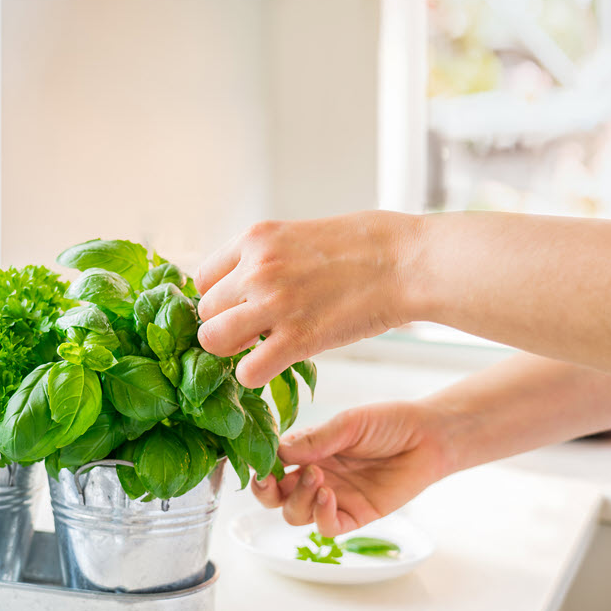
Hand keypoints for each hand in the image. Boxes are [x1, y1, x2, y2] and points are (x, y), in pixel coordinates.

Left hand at [195, 211, 421, 387]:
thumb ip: (267, 257)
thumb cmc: (365, 246)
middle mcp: (256, 269)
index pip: (202, 279)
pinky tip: (274, 366)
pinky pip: (247, 371)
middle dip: (225, 326)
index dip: (219, 299)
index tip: (239, 308)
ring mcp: (274, 304)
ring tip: (258, 349)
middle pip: (205, 312)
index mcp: (256, 239)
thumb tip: (245, 284)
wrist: (407, 261)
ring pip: (212, 341)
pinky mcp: (297, 339)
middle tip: (253, 332)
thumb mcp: (300, 234)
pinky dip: (254, 376)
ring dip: (231, 351)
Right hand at [252, 401, 458, 535]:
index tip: (259, 461)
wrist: (428, 437)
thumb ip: (314, 439)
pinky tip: (328, 496)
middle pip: (275, 497)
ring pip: (295, 514)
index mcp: (308, 451)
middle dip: (266, 491)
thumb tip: (278, 450)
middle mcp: (315, 476)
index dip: (260, 466)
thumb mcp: (347, 424)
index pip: (271, 464)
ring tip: (317, 477)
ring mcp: (334, 498)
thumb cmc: (388, 423)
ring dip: (298, 498)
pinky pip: (327, 527)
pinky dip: (320, 515)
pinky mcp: (356, 515)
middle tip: (271, 479)